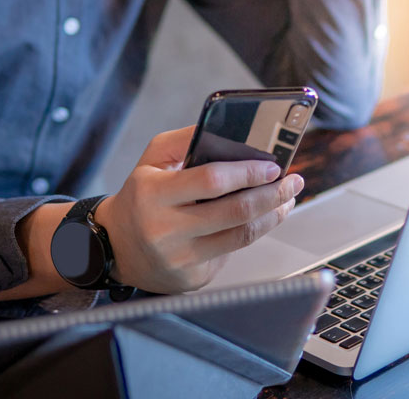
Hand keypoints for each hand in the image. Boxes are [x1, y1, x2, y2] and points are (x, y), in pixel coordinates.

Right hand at [96, 126, 303, 292]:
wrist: (116, 246)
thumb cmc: (141, 196)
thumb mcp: (151, 160)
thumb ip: (186, 140)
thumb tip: (231, 130)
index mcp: (153, 194)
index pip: (212, 181)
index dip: (248, 173)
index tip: (272, 166)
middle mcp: (165, 229)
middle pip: (235, 212)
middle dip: (272, 195)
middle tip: (292, 182)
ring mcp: (179, 258)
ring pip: (241, 236)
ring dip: (272, 216)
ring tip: (285, 200)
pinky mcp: (192, 278)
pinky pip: (231, 253)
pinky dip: (249, 234)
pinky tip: (259, 220)